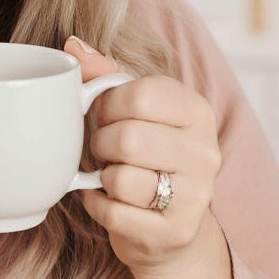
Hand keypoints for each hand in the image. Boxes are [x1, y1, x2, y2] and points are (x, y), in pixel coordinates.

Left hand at [64, 35, 226, 278]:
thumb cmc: (145, 158)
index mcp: (196, 111)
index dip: (108, 104)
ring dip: (104, 177)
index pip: (142, 94)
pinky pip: (115, 213)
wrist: (169, 229)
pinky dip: (98, 206)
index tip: (104, 115)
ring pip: (122, 178)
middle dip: (102, 144)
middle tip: (104, 150)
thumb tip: (73, 46)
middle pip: (129, 138)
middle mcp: (205, 152)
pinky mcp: (176, 231)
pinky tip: (108, 200)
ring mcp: (196, 195)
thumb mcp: (134, 112)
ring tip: (111, 176)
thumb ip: (105, 75)